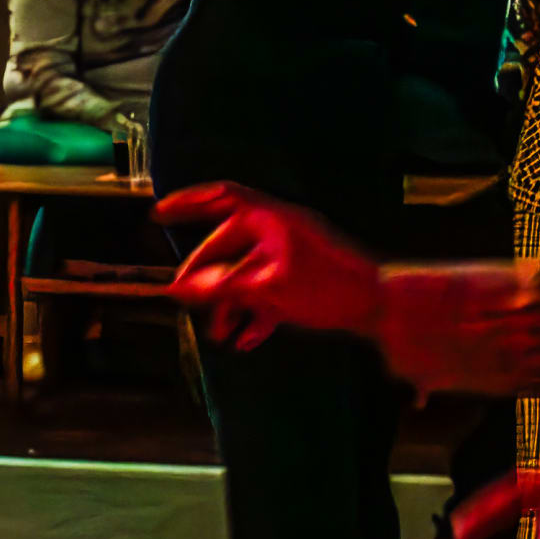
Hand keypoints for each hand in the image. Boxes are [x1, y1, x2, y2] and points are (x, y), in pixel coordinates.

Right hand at [159, 183, 384, 347]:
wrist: (381, 307)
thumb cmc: (329, 287)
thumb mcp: (269, 288)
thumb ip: (222, 287)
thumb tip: (180, 288)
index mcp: (270, 218)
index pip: (221, 198)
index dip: (187, 203)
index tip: (158, 215)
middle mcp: (278, 231)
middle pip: (229, 249)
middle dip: (208, 280)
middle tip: (186, 303)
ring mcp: (291, 255)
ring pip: (247, 276)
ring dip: (231, 304)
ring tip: (220, 335)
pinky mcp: (302, 280)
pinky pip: (268, 292)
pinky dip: (255, 314)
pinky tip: (246, 340)